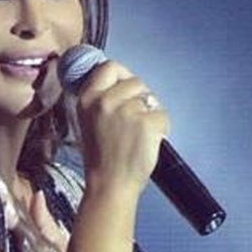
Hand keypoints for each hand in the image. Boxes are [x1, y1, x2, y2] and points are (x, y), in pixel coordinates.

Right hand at [75, 60, 169, 195]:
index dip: (122, 75)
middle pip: (136, 81)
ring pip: (151, 99)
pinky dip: (162, 128)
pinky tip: (149, 142)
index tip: (126, 90)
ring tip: (139, 134)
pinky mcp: (146, 123)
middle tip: (134, 120)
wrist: (110, 184)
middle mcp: (105, 100)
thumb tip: (120, 81)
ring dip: (151, 114)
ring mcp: (126, 111)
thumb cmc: (101, 156)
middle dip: (140, 98)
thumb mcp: (87, 120)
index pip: (110, 67)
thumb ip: (100, 99)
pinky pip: (163, 115)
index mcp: (88, 98)